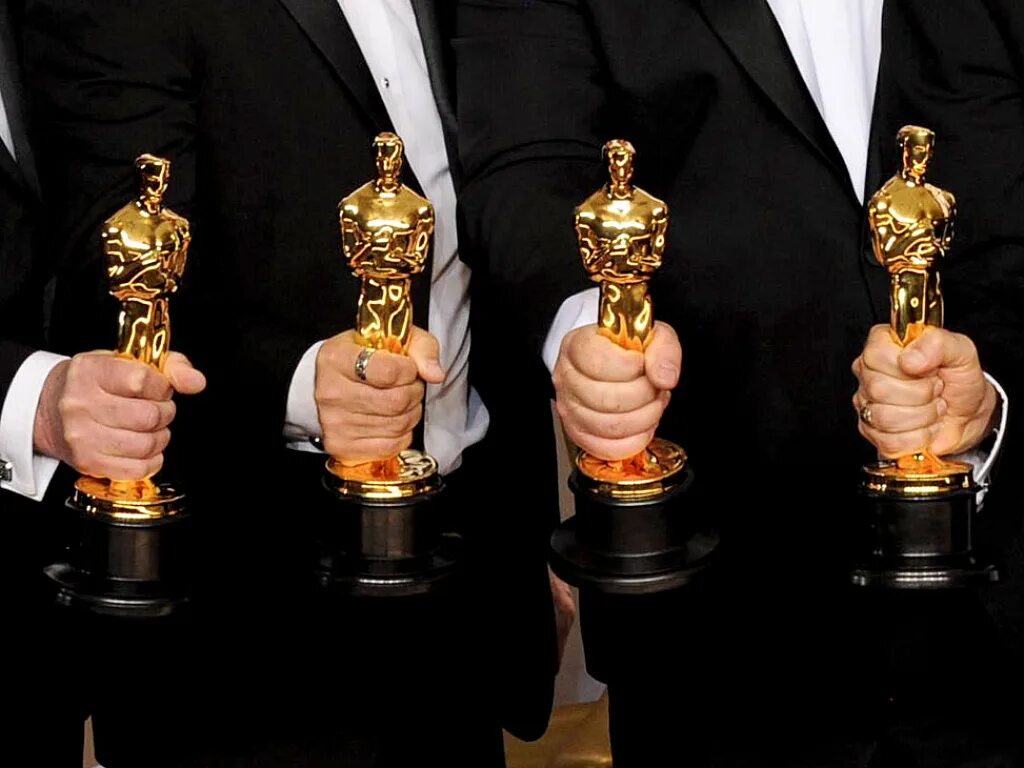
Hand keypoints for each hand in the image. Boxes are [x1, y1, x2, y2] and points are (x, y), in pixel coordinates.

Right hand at [33, 351, 205, 479]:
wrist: (50, 408)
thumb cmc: (94, 383)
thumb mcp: (126, 361)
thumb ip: (168, 366)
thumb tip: (196, 381)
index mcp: (90, 372)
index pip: (142, 380)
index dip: (161, 386)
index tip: (158, 387)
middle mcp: (81, 404)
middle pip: (148, 416)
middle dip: (163, 413)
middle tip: (155, 409)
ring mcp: (82, 436)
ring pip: (146, 444)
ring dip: (159, 437)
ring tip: (149, 428)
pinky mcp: (88, 462)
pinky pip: (138, 469)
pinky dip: (150, 460)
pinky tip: (143, 448)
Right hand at [315, 327, 444, 463]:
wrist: (325, 382)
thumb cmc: (361, 358)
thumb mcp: (391, 338)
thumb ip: (421, 348)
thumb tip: (435, 374)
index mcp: (337, 358)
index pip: (389, 372)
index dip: (409, 371)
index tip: (407, 367)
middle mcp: (331, 392)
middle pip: (396, 401)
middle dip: (414, 392)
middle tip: (409, 385)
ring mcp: (334, 422)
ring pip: (397, 424)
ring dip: (411, 412)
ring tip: (402, 400)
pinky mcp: (341, 446)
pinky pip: (390, 445)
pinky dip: (402, 433)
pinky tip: (394, 419)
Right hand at [553, 321, 679, 459]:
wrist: (613, 363)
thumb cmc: (628, 349)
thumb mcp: (652, 335)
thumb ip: (663, 350)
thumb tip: (665, 377)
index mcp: (577, 346)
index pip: (600, 362)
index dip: (631, 367)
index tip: (642, 364)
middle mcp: (566, 377)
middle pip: (607, 398)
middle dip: (644, 396)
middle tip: (654, 387)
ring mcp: (569, 408)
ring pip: (609, 426)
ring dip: (643, 418)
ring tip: (651, 404)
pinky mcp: (578, 433)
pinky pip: (606, 448)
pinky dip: (633, 441)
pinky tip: (643, 426)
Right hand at [852, 324, 997, 457]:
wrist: (969, 414)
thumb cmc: (959, 380)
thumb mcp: (961, 351)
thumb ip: (938, 343)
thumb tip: (910, 359)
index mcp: (883, 345)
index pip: (876, 355)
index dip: (908, 368)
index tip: (929, 369)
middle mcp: (869, 373)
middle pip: (879, 389)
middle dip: (920, 394)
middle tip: (935, 390)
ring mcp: (866, 404)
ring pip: (884, 418)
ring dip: (921, 417)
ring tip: (931, 407)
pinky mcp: (872, 432)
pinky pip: (889, 441)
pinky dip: (918, 437)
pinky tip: (924, 426)